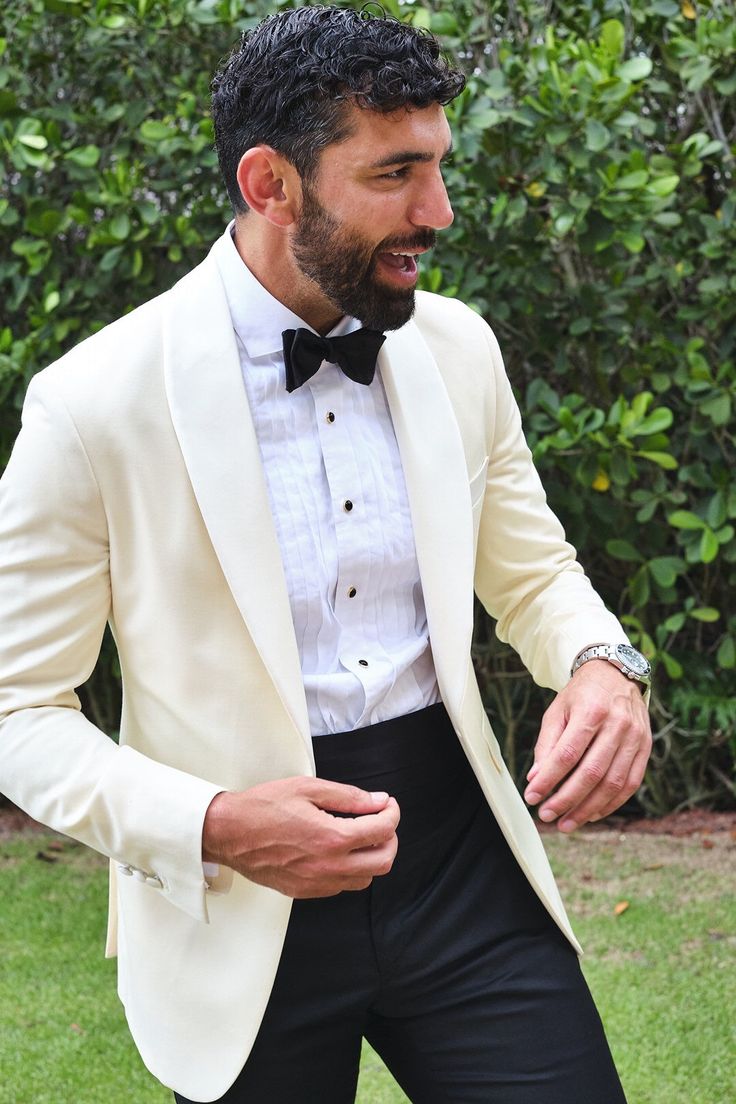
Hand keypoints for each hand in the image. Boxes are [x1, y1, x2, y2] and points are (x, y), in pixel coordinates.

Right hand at [202, 777, 399, 897]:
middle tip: (381, 821)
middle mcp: (329, 866)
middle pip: (383, 862)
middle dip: (390, 838)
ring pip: (365, 879)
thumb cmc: (264, 807)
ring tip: (361, 836)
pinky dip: (350, 870)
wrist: (229, 833)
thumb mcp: (308, 788)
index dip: (392, 814)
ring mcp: (317, 883)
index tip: (387, 804)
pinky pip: (341, 887)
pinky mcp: (305, 891)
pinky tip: (339, 851)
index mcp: (332, 838)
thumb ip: (348, 796)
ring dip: (371, 857)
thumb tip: (378, 801)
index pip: (382, 831)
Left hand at [523, 660, 651, 831]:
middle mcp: (617, 724)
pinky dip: (611, 803)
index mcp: (591, 710)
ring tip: (567, 823)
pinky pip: (630, 783)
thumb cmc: (581, 695)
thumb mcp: (557, 711)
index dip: (549, 779)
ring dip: (588, 808)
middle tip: (547, 816)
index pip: (568, 754)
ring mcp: (635, 737)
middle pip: (591, 772)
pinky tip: (592, 813)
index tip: (532, 797)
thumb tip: (536, 779)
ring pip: (613, 783)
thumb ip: (547, 745)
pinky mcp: (646, 748)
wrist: (616, 674)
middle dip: (567, 800)